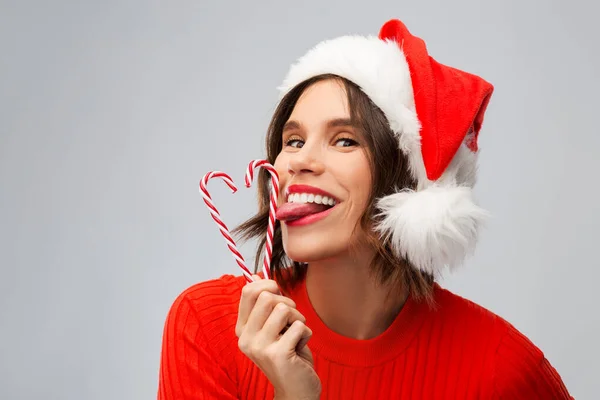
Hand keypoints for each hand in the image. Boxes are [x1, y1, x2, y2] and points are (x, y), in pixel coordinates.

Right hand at [235, 274, 320, 399]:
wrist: (296, 389)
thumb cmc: (288, 354)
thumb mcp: (272, 327)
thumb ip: (263, 304)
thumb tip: (255, 275)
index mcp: (242, 329)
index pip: (248, 292)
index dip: (267, 284)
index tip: (278, 291)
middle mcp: (246, 338)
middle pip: (268, 297)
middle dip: (288, 303)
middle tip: (291, 321)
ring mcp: (260, 347)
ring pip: (284, 309)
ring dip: (298, 319)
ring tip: (295, 335)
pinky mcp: (278, 354)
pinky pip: (300, 326)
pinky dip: (306, 334)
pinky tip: (299, 348)